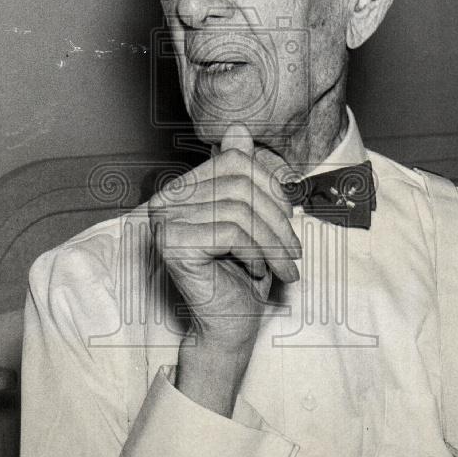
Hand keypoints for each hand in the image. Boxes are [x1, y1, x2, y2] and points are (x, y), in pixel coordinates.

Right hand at [148, 123, 300, 413]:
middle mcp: (165, 202)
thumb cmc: (242, 274)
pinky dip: (255, 252)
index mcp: (182, 190)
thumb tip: (237, 130)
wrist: (229, 326)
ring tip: (283, 266)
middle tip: (293, 251)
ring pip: (240, 210)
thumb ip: (242, 174)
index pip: (236, 163)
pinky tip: (257, 272)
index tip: (288, 220)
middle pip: (240, 185)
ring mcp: (164, 223)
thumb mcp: (252, 218)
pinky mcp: (173, 246)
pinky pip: (232, 232)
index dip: (271, 188)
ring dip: (272, 241)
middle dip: (277, 219)